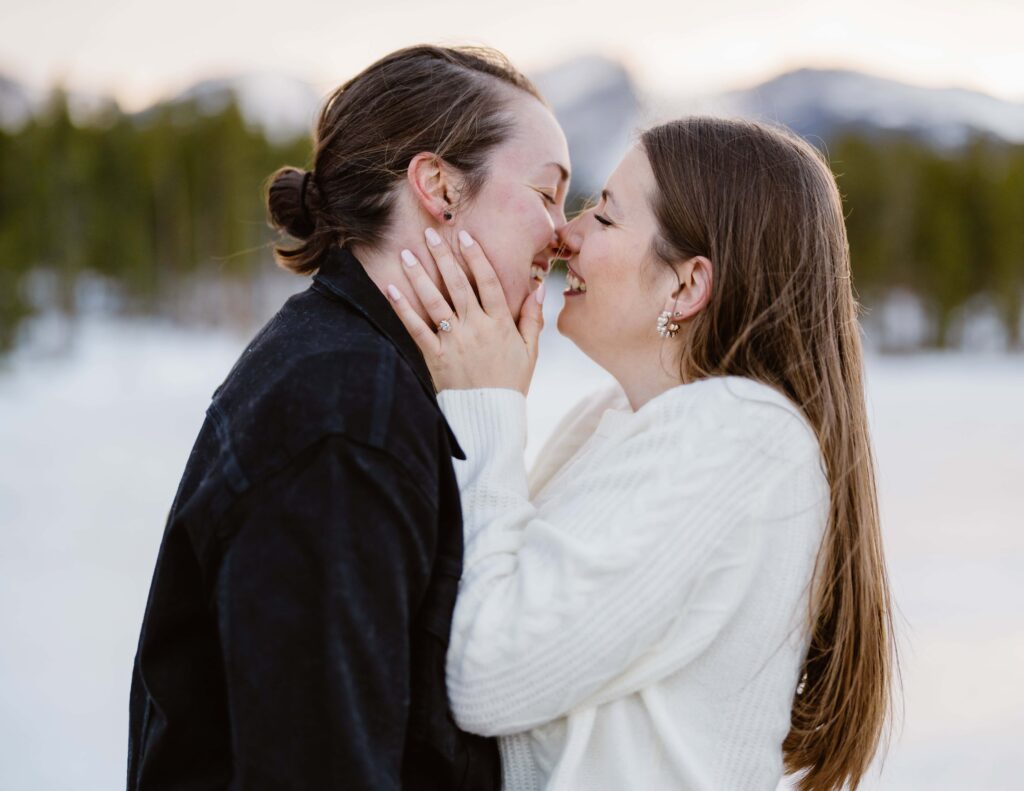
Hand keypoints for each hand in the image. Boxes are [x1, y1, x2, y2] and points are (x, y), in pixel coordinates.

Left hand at [385, 227, 544, 394]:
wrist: (490, 416)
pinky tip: (392, 288)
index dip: (476, 257)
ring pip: (435, 301)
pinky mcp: (436, 356)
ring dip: (419, 275)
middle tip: (430, 233)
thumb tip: (538, 288)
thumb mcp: (530, 351)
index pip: (488, 282)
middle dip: (443, 256)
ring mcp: (454, 341)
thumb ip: (533, 318)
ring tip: (406, 253)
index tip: (465, 236)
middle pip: (458, 284)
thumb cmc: (511, 383)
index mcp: (500, 324)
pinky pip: (417, 328)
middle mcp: (476, 328)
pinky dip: (403, 308)